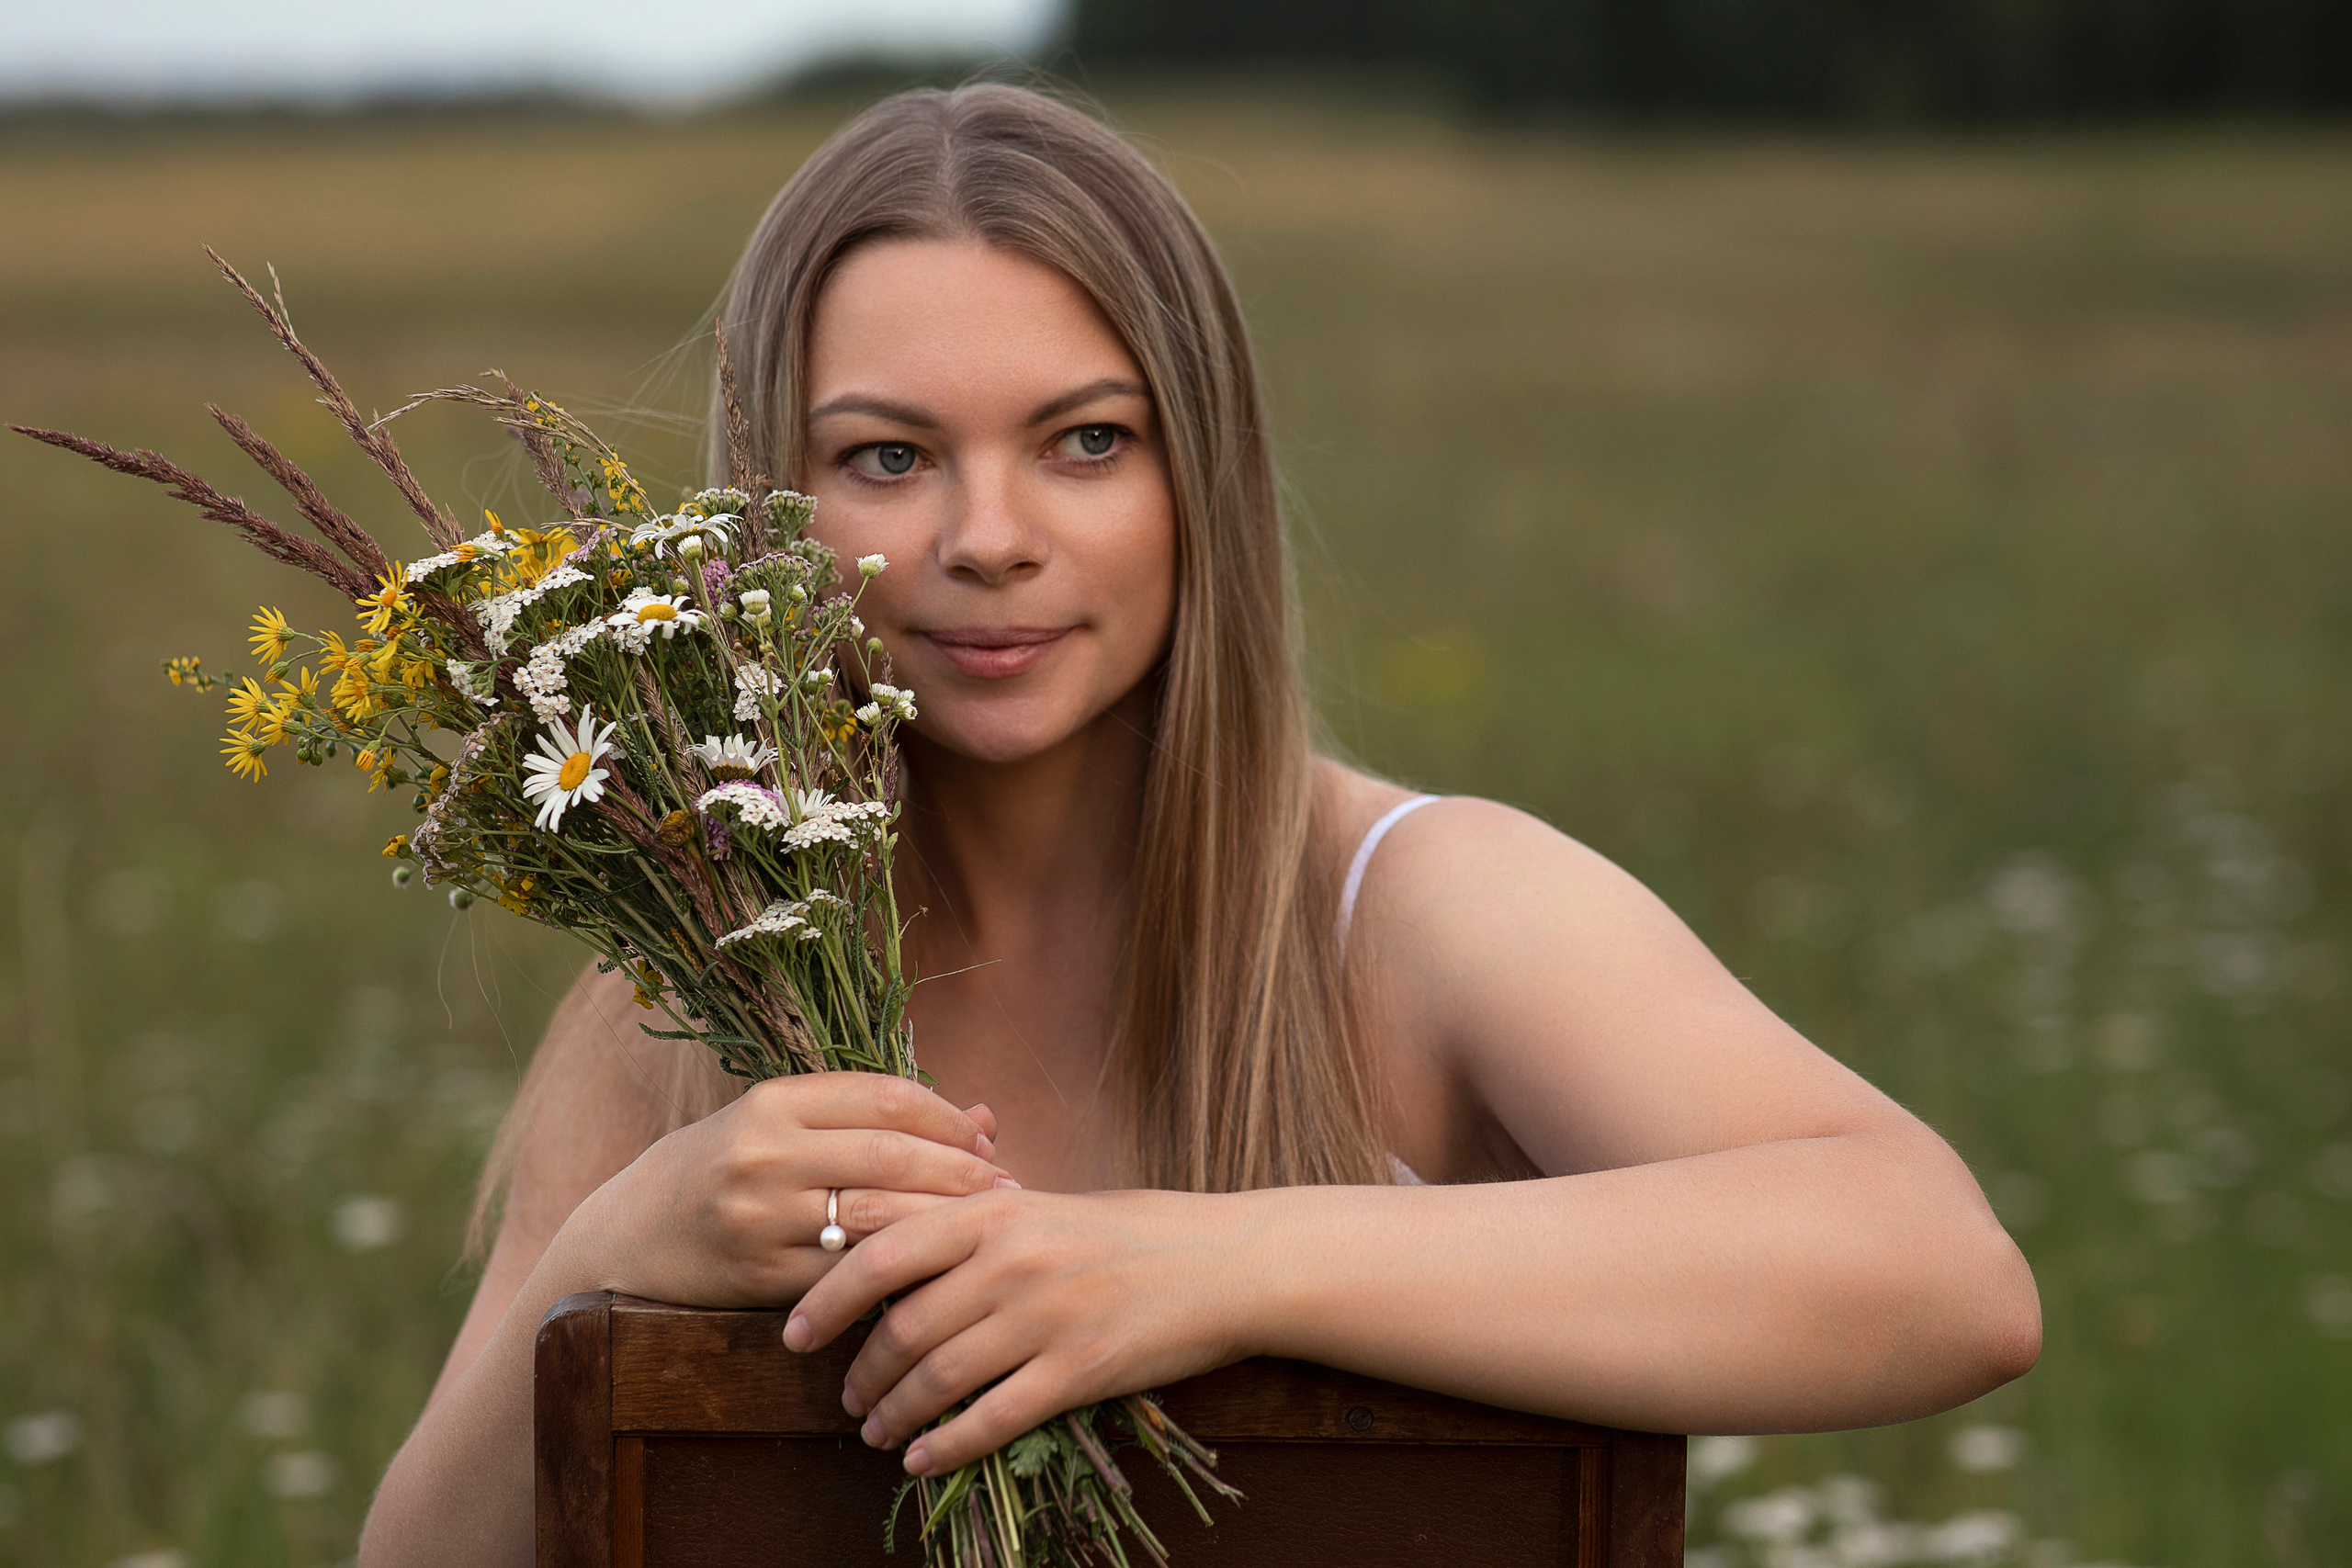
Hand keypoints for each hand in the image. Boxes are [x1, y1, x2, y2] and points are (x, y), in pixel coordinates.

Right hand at [572, 1073, 1012, 1309]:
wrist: (630, 1236)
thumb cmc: (725, 1168)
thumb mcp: (784, 1124)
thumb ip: (875, 1118)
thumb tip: (986, 1117)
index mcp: (773, 1101)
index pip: (884, 1098)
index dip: (946, 1119)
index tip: (984, 1139)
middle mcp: (763, 1153)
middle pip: (890, 1156)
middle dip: (959, 1172)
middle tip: (1007, 1186)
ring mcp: (759, 1218)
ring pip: (876, 1217)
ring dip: (943, 1223)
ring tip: (987, 1227)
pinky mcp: (760, 1277)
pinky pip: (848, 1275)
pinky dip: (898, 1271)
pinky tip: (935, 1271)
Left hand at [781, 1187, 1254, 1474]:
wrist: (1225, 1262)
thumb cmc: (1133, 1231)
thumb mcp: (1046, 1205)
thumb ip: (971, 1219)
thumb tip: (887, 1236)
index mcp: (997, 1211)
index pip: (881, 1249)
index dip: (826, 1295)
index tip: (793, 1330)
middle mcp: (1013, 1261)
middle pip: (902, 1324)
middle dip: (860, 1371)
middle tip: (843, 1397)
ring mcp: (1046, 1317)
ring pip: (939, 1376)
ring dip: (894, 1413)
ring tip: (874, 1431)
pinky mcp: (1081, 1370)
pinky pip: (993, 1418)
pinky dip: (946, 1445)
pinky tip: (923, 1458)